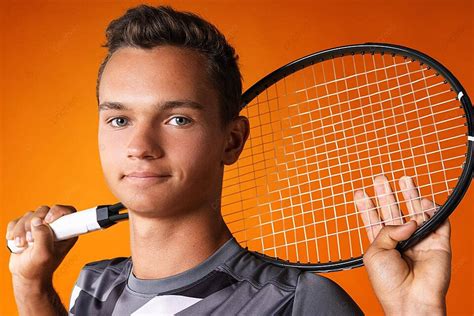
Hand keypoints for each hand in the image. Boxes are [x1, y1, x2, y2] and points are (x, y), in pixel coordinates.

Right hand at [7, 205, 77, 284]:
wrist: (25, 275)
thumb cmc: (39, 268)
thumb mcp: (44, 255)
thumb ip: (43, 237)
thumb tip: (38, 222)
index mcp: (66, 232)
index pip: (68, 211)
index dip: (57, 212)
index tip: (47, 221)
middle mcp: (54, 226)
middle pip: (44, 210)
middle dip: (33, 224)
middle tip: (31, 240)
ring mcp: (39, 226)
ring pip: (29, 215)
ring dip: (21, 230)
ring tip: (23, 244)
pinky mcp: (26, 227)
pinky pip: (17, 220)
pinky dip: (13, 230)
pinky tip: (16, 241)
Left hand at [355, 176, 450, 314]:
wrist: (410, 300)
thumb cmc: (388, 282)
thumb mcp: (374, 252)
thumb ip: (387, 230)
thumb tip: (409, 221)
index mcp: (382, 245)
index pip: (373, 221)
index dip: (367, 207)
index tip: (359, 192)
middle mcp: (400, 241)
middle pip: (393, 212)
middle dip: (386, 195)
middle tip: (380, 179)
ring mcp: (419, 241)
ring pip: (415, 212)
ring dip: (409, 195)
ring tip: (404, 179)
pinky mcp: (438, 243)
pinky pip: (438, 222)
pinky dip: (431, 209)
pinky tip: (423, 200)